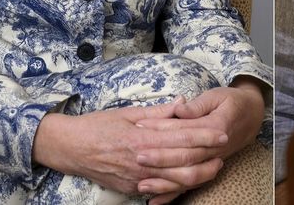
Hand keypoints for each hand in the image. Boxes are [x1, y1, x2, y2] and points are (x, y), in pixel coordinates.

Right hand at [31, 98, 226, 199]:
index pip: (181, 138)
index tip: (221, 133)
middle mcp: (141, 161)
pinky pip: (160, 191)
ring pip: (175, 181)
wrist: (70, 148)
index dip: (204, 136)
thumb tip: (182, 103)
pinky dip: (178, 187)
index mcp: (141, 138)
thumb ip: (157, 111)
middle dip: (207, 158)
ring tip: (214, 167)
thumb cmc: (98, 126)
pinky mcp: (131, 189)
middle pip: (182, 164)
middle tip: (224, 151)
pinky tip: (191, 181)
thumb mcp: (127, 113)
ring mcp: (136, 178)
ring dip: (197, 175)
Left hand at [132, 78, 265, 195]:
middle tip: (137, 156)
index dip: (162, 129)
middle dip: (160, 159)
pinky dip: (173, 195)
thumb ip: (196, 105)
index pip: (184, 131)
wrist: (252, 115)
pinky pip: (190, 186)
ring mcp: (212, 162)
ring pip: (187, 177)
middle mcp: (214, 149)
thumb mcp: (216, 96)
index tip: (140, 126)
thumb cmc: (231, 102)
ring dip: (164, 182)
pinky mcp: (208, 168)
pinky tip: (155, 201)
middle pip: (185, 157)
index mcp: (215, 127)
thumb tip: (179, 108)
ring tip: (141, 185)